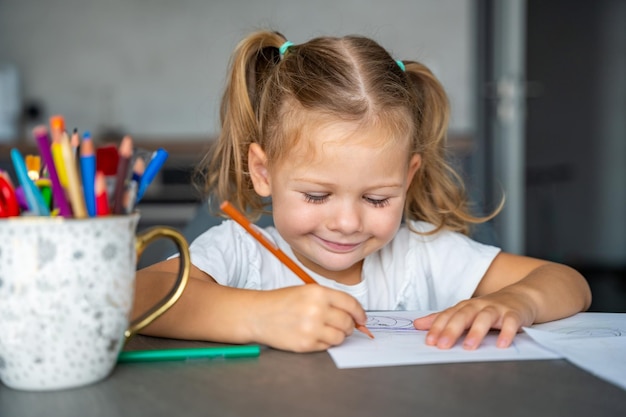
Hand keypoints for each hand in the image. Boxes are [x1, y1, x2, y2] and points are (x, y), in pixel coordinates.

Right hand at [250, 285, 366, 351]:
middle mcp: (317, 309)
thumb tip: (353, 315)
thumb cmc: (281, 302)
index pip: (351, 304)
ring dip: (337, 336)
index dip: (360, 313)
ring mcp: (312, 328)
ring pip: (340, 337)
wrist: (257, 314)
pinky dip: (324, 343)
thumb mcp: (306, 291)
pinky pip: (327, 346)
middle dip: (348, 326)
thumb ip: (330, 301)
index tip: (362, 319)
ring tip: (325, 330)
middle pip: (347, 322)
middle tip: (343, 326)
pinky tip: (313, 335)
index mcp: (318, 293)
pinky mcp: (306, 344)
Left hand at [413, 291, 535, 349]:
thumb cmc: (489, 308)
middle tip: (442, 345)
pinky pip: (511, 323)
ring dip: (476, 332)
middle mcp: (479, 306)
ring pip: (484, 318)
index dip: (437, 327)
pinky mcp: (514, 314)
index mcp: (465, 307)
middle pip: (463, 316)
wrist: (522, 296)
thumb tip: (417, 324)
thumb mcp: (465, 311)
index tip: (429, 341)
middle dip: (451, 330)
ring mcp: (497, 309)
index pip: (448, 316)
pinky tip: (501, 345)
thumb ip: (443, 319)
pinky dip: (507, 333)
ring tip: (469, 347)